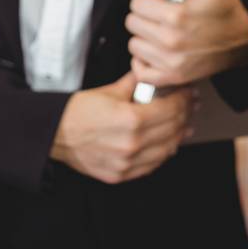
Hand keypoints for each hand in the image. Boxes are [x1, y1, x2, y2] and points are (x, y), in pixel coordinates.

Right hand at [50, 70, 195, 183]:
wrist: (55, 134)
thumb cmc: (79, 111)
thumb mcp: (110, 90)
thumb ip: (136, 82)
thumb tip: (151, 73)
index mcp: (131, 120)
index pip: (172, 109)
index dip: (185, 99)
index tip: (188, 93)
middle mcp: (132, 144)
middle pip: (173, 129)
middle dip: (186, 114)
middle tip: (191, 105)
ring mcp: (128, 163)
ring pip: (167, 150)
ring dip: (179, 135)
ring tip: (184, 124)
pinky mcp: (121, 175)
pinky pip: (152, 165)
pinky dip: (163, 153)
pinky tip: (167, 143)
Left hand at [126, 0, 247, 87]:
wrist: (245, 40)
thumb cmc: (227, 12)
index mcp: (177, 15)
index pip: (137, 4)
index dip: (145, 0)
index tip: (154, 2)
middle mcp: (171, 40)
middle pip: (132, 24)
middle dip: (143, 16)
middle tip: (157, 16)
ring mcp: (172, 61)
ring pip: (134, 46)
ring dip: (143, 38)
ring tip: (158, 33)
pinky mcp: (174, 76)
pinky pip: (142, 73)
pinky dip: (141, 63)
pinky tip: (150, 53)